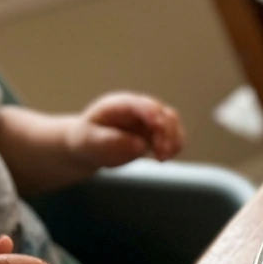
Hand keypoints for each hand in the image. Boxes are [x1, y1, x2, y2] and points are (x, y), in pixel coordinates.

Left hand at [69, 93, 185, 168]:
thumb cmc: (87, 141)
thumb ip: (111, 142)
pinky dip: (175, 147)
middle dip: (167, 133)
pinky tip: (163, 158)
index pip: (140, 105)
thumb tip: (139, 145)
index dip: (151, 113)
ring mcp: (150, 120)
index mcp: (120, 105)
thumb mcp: (89, 141)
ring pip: (173, 124)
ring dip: (174, 141)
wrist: (91, 146)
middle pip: (163, 113)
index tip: (158, 127)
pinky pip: (174, 136)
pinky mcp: (157, 132)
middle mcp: (139, 109)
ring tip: (162, 159)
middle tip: (161, 154)